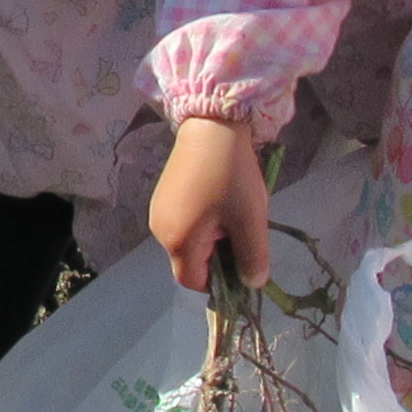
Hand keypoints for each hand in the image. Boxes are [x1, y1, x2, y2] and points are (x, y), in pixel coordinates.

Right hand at [149, 115, 273, 291]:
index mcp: (178, 241)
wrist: (211, 126)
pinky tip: (217, 199)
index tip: (243, 261)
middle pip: (190, 262)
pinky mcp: (163, 196)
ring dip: (212, 239)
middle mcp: (160, 230)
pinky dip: (202, 223)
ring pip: (188, 243)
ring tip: (231, 212)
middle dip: (218, 256)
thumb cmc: (230, 176)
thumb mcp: (250, 220)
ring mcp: (159, 211)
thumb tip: (252, 284)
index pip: (195, 282)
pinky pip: (183, 224)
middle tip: (241, 230)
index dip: (221, 281)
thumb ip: (252, 258)